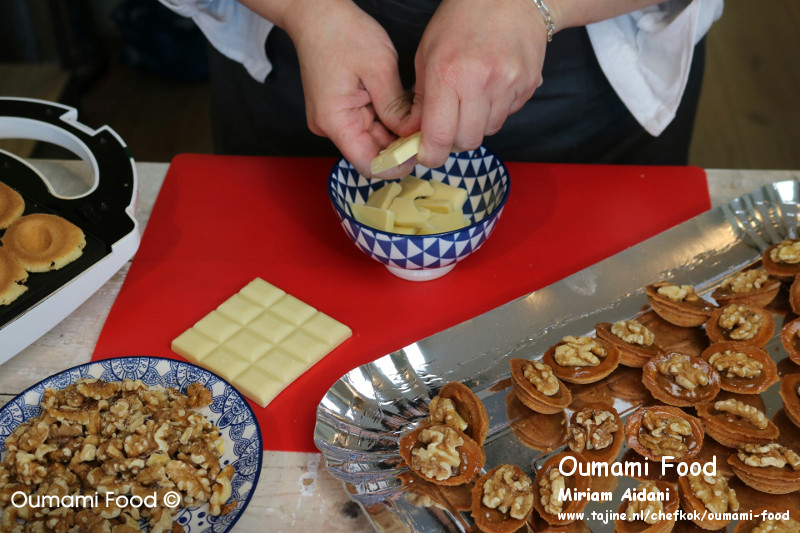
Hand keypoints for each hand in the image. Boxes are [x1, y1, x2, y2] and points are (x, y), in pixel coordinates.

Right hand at [282, 0, 414, 177]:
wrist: (316, 13)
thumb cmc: (342, 33)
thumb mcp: (378, 68)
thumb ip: (396, 108)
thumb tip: (413, 134)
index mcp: (335, 121)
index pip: (367, 164)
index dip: (395, 165)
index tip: (419, 153)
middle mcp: (330, 126)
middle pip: (371, 152)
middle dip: (399, 145)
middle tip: (426, 131)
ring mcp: (334, 118)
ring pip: (372, 138)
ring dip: (395, 132)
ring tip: (416, 115)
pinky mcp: (339, 109)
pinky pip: (367, 123)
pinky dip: (386, 119)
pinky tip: (402, 108)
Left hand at [407, 0, 547, 167]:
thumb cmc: (461, 20)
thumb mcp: (427, 53)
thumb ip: (420, 98)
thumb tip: (414, 134)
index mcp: (448, 74)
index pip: (439, 137)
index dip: (431, 155)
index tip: (426, 154)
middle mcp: (480, 83)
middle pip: (466, 141)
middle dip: (454, 140)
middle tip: (448, 124)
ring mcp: (508, 85)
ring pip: (488, 131)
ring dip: (476, 124)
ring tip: (472, 97)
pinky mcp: (528, 86)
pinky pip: (507, 115)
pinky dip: (496, 110)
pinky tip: (491, 86)